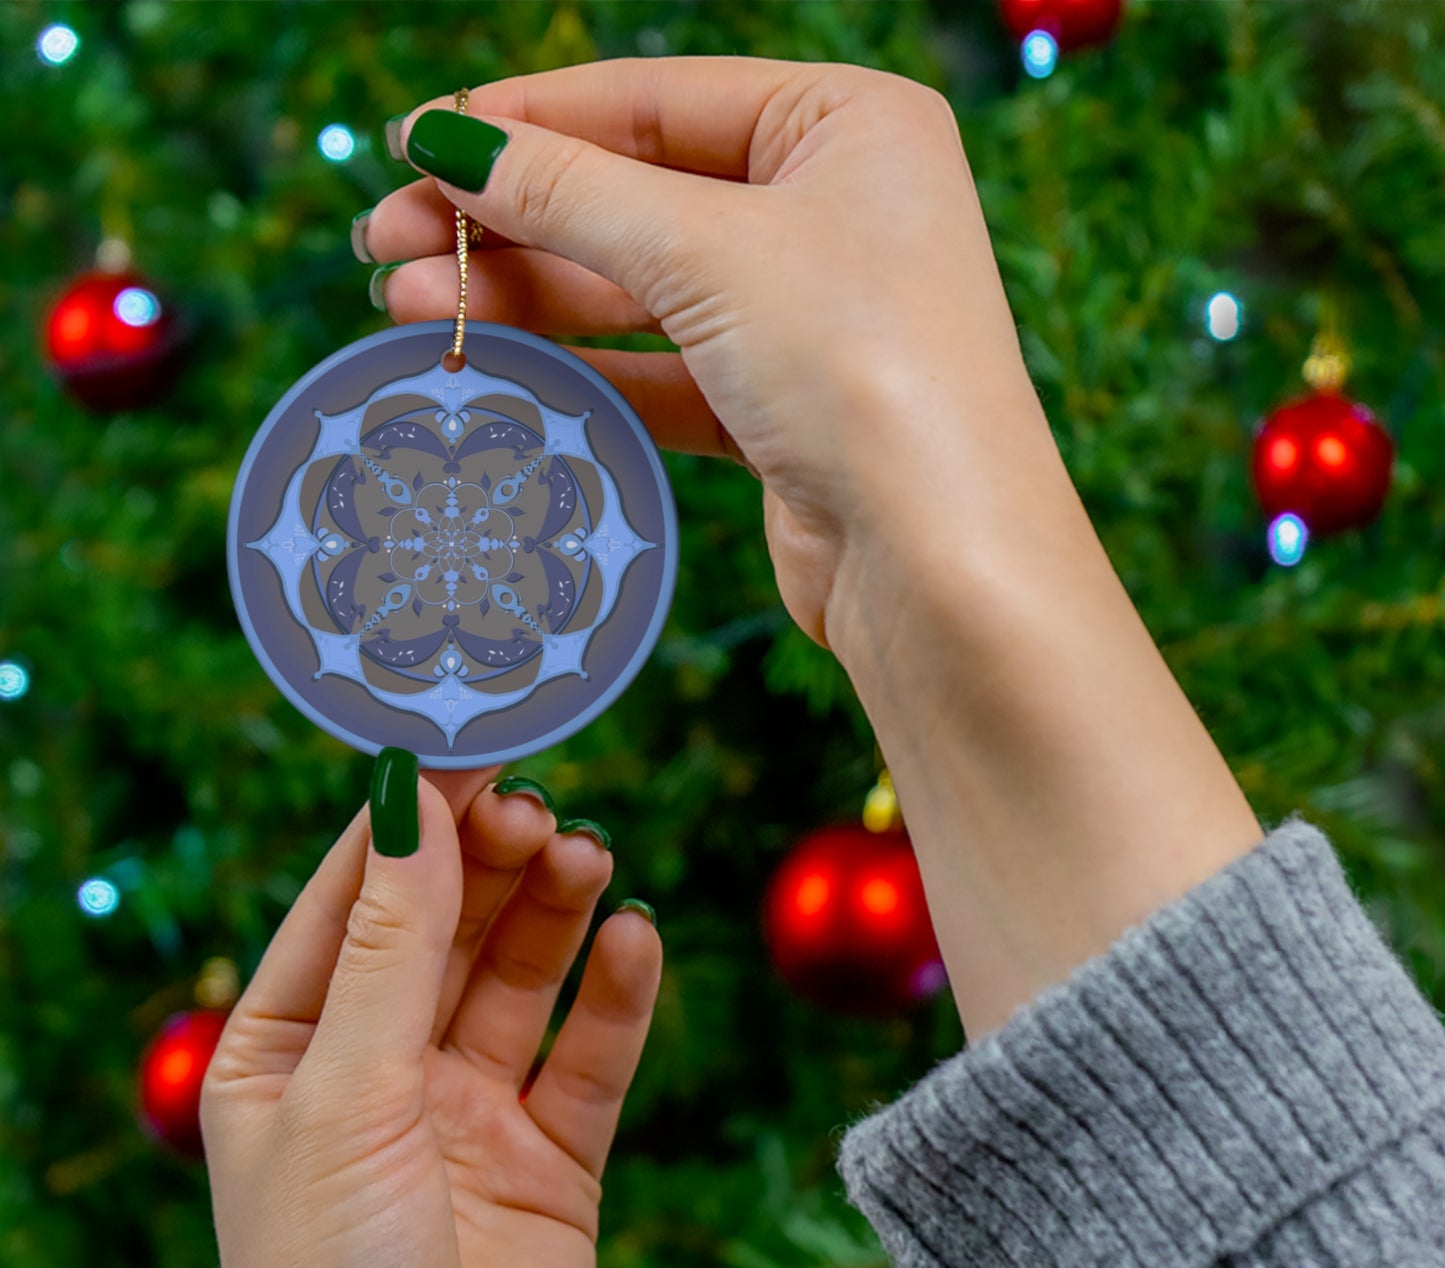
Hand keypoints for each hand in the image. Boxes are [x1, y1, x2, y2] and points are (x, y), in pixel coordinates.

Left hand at [201, 765, 661, 1267]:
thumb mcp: (346, 1096)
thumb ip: (391, 947)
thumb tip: (412, 802)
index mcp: (289, 1052)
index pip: (352, 901)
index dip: (408, 822)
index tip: (466, 746)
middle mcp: (380, 1071)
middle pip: (446, 927)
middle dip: (490, 862)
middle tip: (539, 808)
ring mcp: (469, 1113)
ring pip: (521, 977)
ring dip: (555, 912)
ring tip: (588, 857)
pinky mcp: (552, 1158)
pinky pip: (591, 1055)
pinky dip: (617, 995)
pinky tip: (635, 941)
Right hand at [362, 56, 1051, 653]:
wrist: (939, 563)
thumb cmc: (861, 369)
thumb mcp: (707, 251)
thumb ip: (570, 193)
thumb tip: (448, 140)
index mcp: (847, 125)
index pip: (654, 100)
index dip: (526, 120)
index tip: (414, 143)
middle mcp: (834, 210)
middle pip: (636, 195)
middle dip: (508, 219)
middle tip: (384, 241)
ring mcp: (809, 315)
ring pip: (640, 289)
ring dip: (526, 296)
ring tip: (406, 306)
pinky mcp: (782, 409)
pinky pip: (661, 370)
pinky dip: (581, 368)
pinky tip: (494, 364)